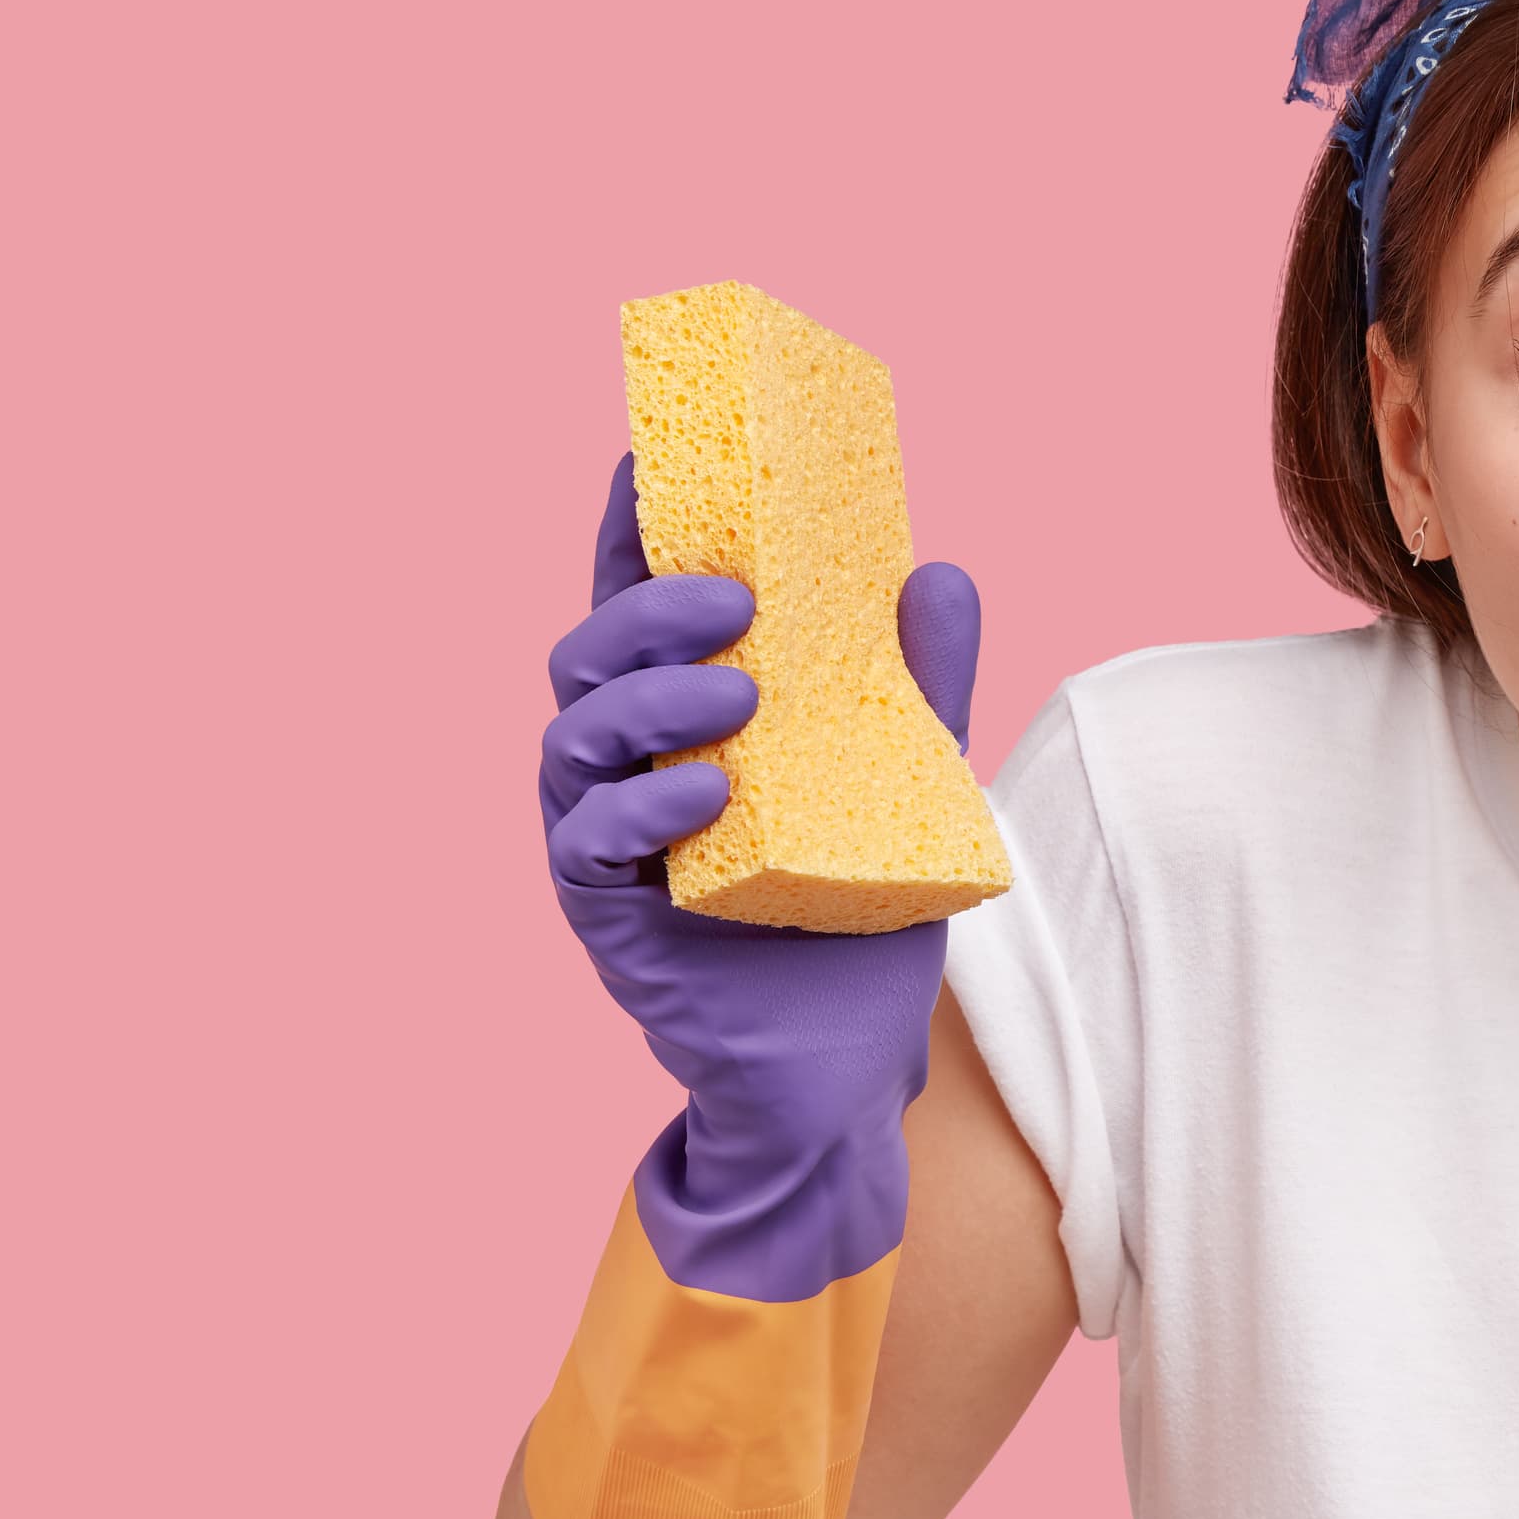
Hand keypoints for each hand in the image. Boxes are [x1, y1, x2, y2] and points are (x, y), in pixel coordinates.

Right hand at [540, 454, 985, 1297]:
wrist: (846, 1065)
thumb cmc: (860, 915)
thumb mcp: (908, 785)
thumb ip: (921, 686)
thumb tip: (944, 571)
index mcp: (687, 715)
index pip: (640, 603)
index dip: (631, 529)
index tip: (647, 453)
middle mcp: (630, 760)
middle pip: (591, 651)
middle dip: (646, 607)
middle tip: (731, 596)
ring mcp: (607, 834)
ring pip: (574, 733)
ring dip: (645, 695)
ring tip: (734, 693)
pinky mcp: (605, 909)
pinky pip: (592, 839)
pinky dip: (644, 803)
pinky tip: (706, 790)